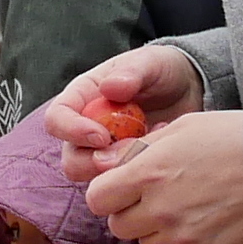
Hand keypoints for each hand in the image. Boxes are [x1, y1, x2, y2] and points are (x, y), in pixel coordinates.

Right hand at [42, 45, 201, 184]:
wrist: (186, 90)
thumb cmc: (160, 70)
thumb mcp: (150, 63)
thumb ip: (131, 72)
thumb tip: (108, 88)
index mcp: (81, 98)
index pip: (56, 119)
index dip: (72, 131)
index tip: (102, 136)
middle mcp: (85, 128)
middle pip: (70, 158)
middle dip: (95, 162)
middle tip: (129, 150)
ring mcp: (105, 151)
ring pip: (93, 176)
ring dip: (119, 169)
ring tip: (149, 146)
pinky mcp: (124, 166)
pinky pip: (121, 181)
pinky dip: (138, 172)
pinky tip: (160, 150)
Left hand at [85, 111, 242, 243]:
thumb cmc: (232, 139)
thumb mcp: (181, 128)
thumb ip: (139, 150)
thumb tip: (105, 163)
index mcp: (148, 173)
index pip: (98, 199)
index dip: (107, 193)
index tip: (120, 188)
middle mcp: (160, 209)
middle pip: (119, 226)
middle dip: (131, 212)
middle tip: (156, 196)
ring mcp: (182, 236)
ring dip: (157, 229)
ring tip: (187, 205)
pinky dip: (185, 242)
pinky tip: (206, 219)